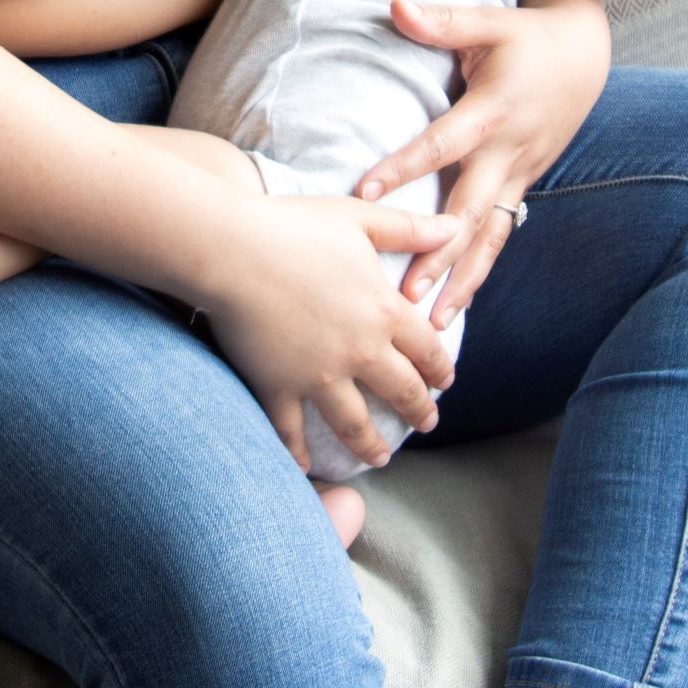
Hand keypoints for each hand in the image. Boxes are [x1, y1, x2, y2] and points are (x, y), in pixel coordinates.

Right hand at [201, 192, 460, 471]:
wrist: (233, 250)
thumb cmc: (295, 226)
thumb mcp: (361, 218)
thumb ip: (410, 228)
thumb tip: (454, 226)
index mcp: (384, 311)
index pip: (426, 349)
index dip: (440, 368)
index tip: (445, 383)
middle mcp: (360, 352)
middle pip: (401, 391)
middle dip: (418, 411)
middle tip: (425, 425)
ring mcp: (318, 375)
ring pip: (354, 422)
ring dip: (371, 445)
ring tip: (380, 458)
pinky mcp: (278, 386)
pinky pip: (290, 429)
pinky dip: (296, 453)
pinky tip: (304, 469)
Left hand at [355, 0, 610, 327]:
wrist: (586, 56)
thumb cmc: (528, 37)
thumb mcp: (490, 20)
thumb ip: (442, 20)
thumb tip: (395, 4)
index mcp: (493, 112)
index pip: (442, 144)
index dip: (405, 168)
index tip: (365, 192)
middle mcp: (508, 153)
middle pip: (470, 212)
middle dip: (439, 256)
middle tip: (406, 297)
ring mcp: (519, 176)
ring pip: (490, 239)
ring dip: (462, 283)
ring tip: (433, 325)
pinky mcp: (521, 188)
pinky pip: (499, 238)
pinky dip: (479, 274)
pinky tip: (455, 310)